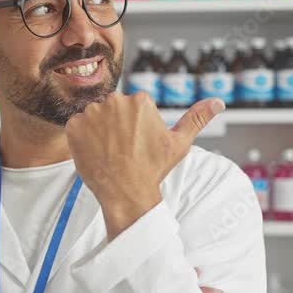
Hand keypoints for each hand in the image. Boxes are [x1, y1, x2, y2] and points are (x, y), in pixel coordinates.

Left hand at [65, 92, 224, 237]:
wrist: (126, 193)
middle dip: (116, 125)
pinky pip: (77, 126)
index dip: (135, 126)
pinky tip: (95, 152)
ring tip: (109, 152)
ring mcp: (92, 112)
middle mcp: (115, 100)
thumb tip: (218, 101)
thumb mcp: (179, 143)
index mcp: (141, 100)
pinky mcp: (74, 125)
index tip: (137, 143)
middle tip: (123, 149)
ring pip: (95, 116)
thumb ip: (197, 117)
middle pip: (113, 109)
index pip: (133, 106)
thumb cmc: (153, 169)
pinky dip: (83, 138)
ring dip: (99, 130)